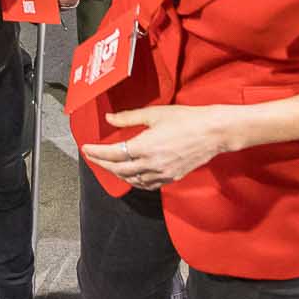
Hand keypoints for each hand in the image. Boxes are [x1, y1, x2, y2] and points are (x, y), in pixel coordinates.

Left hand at [82, 105, 247, 187]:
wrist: (213, 132)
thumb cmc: (185, 119)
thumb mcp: (154, 114)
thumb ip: (128, 118)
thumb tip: (109, 118)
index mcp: (145, 147)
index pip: (113, 154)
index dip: (96, 153)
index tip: (86, 149)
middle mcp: (151, 164)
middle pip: (118, 169)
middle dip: (102, 164)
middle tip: (92, 157)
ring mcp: (162, 174)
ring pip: (132, 180)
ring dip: (117, 174)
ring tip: (109, 165)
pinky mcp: (171, 178)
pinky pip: (147, 184)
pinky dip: (134, 181)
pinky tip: (130, 174)